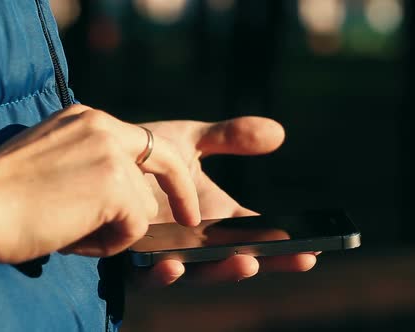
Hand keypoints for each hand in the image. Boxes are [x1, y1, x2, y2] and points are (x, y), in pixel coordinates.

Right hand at [0, 105, 199, 263]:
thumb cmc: (4, 195)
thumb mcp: (53, 159)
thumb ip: (88, 162)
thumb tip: (120, 189)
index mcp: (87, 120)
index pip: (143, 140)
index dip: (167, 169)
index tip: (177, 193)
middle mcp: (103, 127)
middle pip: (164, 161)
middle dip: (181, 192)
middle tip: (189, 216)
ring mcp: (111, 154)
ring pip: (142, 206)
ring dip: (113, 229)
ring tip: (70, 230)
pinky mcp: (115, 184)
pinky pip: (134, 227)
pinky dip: (108, 243)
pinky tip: (73, 237)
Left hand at [129, 117, 317, 287]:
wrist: (98, 157)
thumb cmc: (149, 152)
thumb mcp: (193, 139)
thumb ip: (232, 137)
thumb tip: (279, 133)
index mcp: (215, 217)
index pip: (257, 234)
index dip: (285, 242)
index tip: (315, 245)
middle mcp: (195, 239)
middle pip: (238, 258)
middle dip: (271, 261)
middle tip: (301, 258)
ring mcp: (167, 251)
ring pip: (200, 272)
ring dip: (223, 271)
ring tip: (247, 262)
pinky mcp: (134, 259)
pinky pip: (150, 275)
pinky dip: (165, 273)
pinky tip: (174, 263)